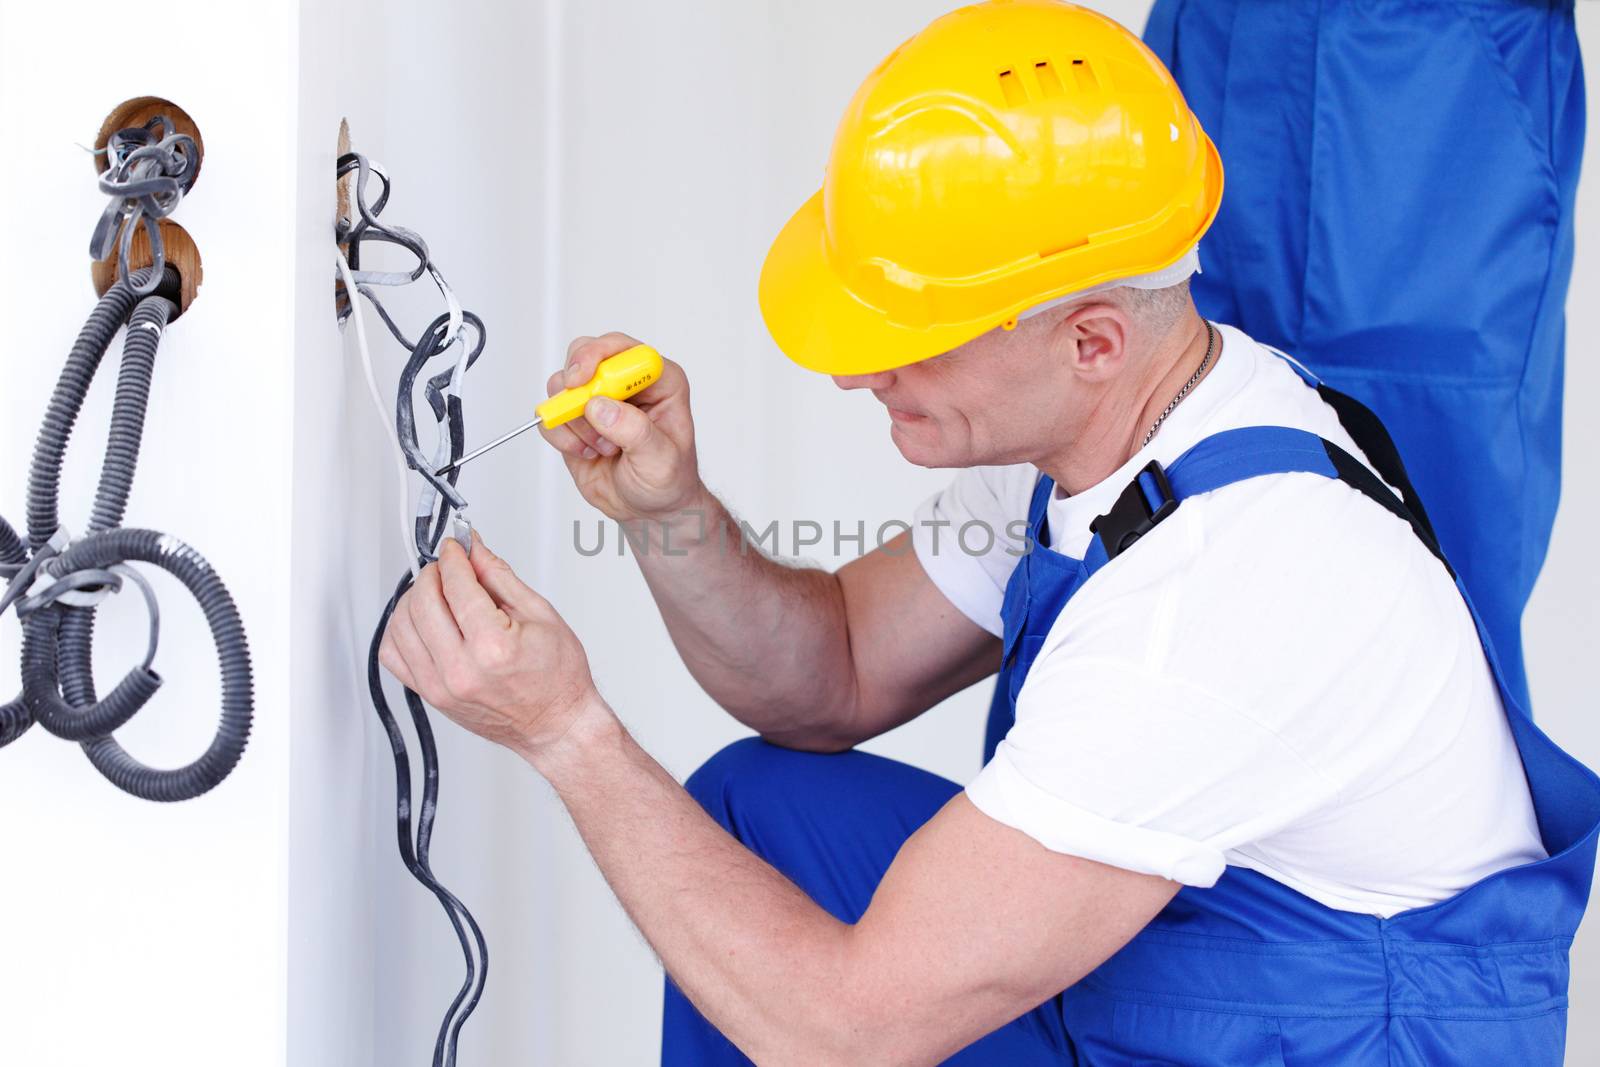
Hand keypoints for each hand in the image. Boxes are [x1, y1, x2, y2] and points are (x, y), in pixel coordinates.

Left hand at [378, 534, 599, 761]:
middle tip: (448, 567)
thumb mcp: (540, 614)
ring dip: (414, 598)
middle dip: (433, 573)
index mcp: (493, 648)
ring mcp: (439, 687)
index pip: (456, 585)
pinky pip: (392, 655)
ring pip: (400, 625)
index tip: (457, 547)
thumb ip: (499, 577)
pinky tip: (422, 622)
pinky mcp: (429, 696)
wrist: (554, 724)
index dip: (454, 556)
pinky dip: (400, 630)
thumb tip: (474, 549)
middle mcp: (460, 670)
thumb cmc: (557, 678)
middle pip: (422, 602)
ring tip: (437, 593)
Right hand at [541, 331, 704, 523]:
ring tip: (601, 447)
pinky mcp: (575, 419)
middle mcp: (626, 382)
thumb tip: (600, 407)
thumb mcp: (661, 459)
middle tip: (580, 411)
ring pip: (562, 384)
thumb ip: (635, 431)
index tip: (583, 380)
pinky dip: (561, 436)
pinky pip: (550, 414)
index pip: (624, 347)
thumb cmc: (667, 481)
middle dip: (576, 385)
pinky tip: (586, 452)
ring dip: (574, 420)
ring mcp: (598, 398)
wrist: (649, 509)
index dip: (598, 356)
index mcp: (658, 381)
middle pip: (585, 353)